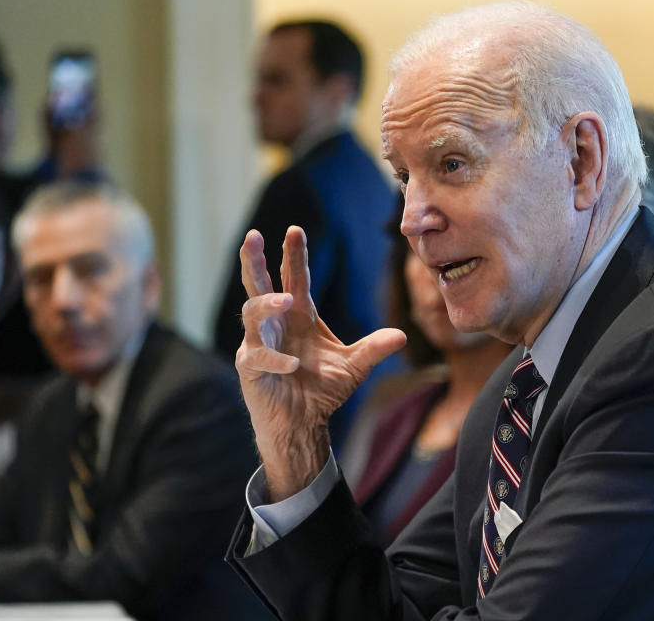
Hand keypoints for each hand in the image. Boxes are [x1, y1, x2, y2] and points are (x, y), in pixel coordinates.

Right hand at [235, 226, 405, 501]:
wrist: (304, 423)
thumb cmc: (323, 391)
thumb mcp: (354, 366)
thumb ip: (374, 348)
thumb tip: (402, 335)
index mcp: (299, 316)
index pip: (295, 278)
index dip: (293, 255)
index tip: (294, 230)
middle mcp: (276, 323)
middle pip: (259, 284)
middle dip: (255, 260)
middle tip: (254, 236)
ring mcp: (259, 343)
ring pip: (252, 312)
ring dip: (268, 304)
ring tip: (287, 299)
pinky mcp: (251, 367)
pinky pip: (257, 355)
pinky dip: (275, 358)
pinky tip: (293, 365)